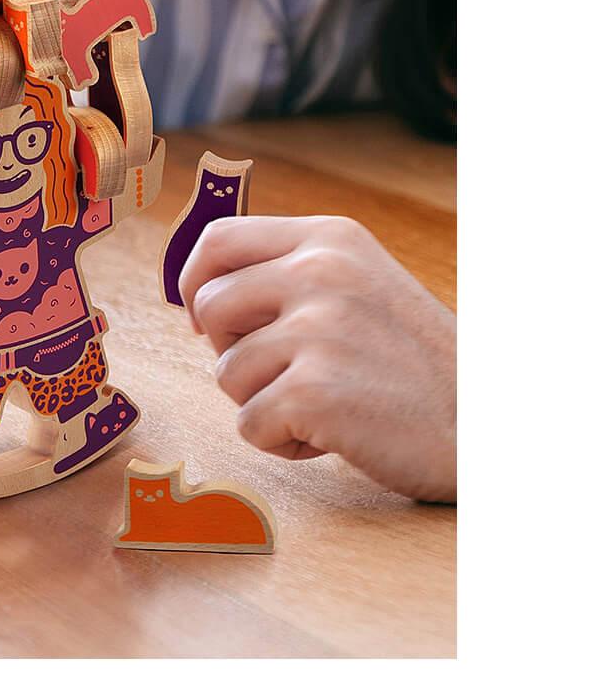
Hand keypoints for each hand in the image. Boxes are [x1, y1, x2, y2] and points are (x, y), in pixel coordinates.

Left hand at [179, 215, 455, 501]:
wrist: (486, 426)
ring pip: (225, 371)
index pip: (218, 239)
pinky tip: (335, 433)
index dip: (195, 281)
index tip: (202, 318)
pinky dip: (283, 442)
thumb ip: (286, 275)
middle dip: (231, 349)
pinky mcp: (313, 391)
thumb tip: (195, 294)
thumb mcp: (357, 285)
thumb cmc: (410, 362)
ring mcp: (318, 330)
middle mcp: (320, 272)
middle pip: (210, 306)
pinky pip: (249, 423)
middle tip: (286, 371)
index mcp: (329, 238)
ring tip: (327, 402)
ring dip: (264, 400)